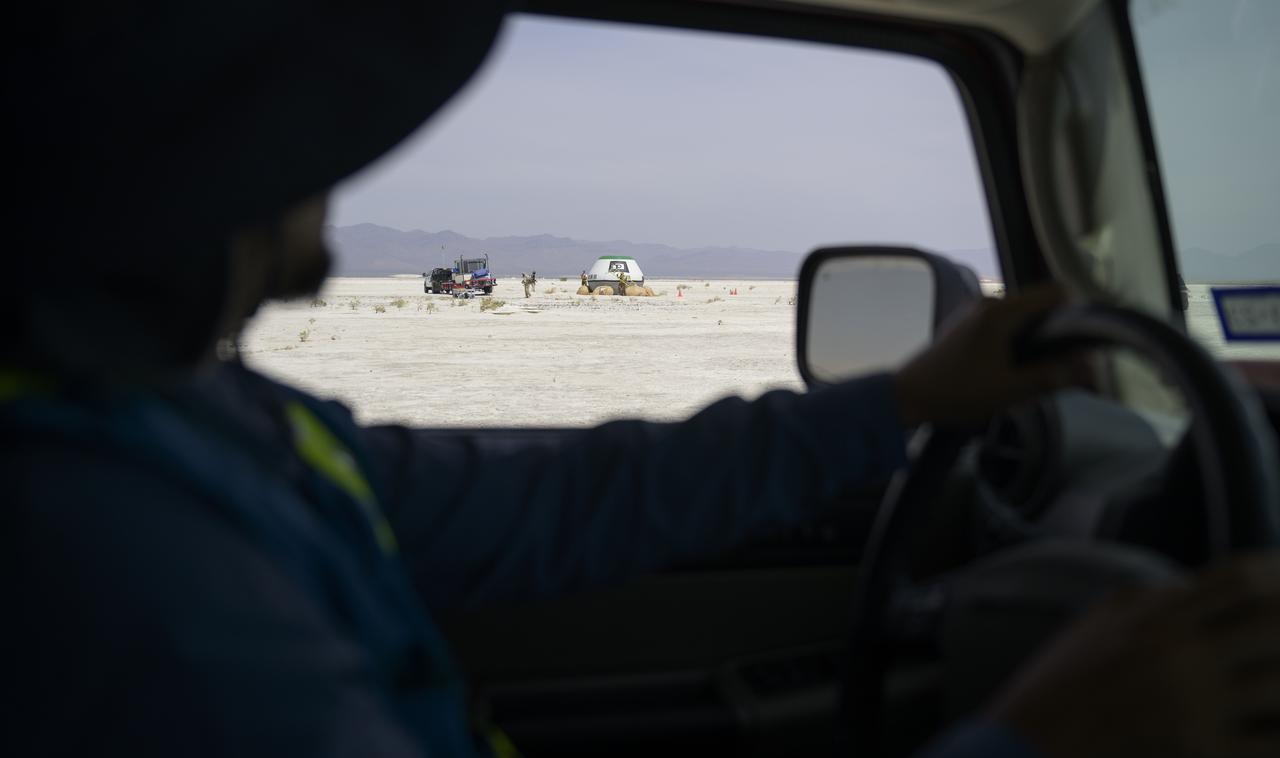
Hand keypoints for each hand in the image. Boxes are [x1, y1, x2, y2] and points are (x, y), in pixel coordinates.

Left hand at [893, 285, 1078, 426]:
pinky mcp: (964, 326)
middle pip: (1038, 307)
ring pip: (1020, 319)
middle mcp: (987, 303)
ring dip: (1032, 342)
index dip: (1074, 315)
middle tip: (1057, 368)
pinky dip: (1013, 344)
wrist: (906, 398)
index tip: (1078, 345)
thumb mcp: (1012, 390)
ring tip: (1031, 374)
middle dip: (1053, 335)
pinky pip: (1001, 326)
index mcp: (1001, 310)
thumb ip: (1054, 376)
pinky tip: (1008, 371)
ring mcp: (973, 313)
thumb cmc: (957, 393)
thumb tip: (1092, 367)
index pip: (1055, 292)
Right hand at [991, 552, 1279, 757]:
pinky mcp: (1202, 750)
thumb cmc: (1057, 688)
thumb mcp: (1094, 625)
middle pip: (1275, 624)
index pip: (1241, 579)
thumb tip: (1188, 587)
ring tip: (1274, 696)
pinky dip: (1275, 737)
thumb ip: (1144, 600)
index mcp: (1154, 616)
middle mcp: (1180, 651)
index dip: (1279, 579)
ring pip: (1279, 685)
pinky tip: (1269, 734)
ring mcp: (1194, 702)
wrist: (1027, 745)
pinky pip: (1270, 743)